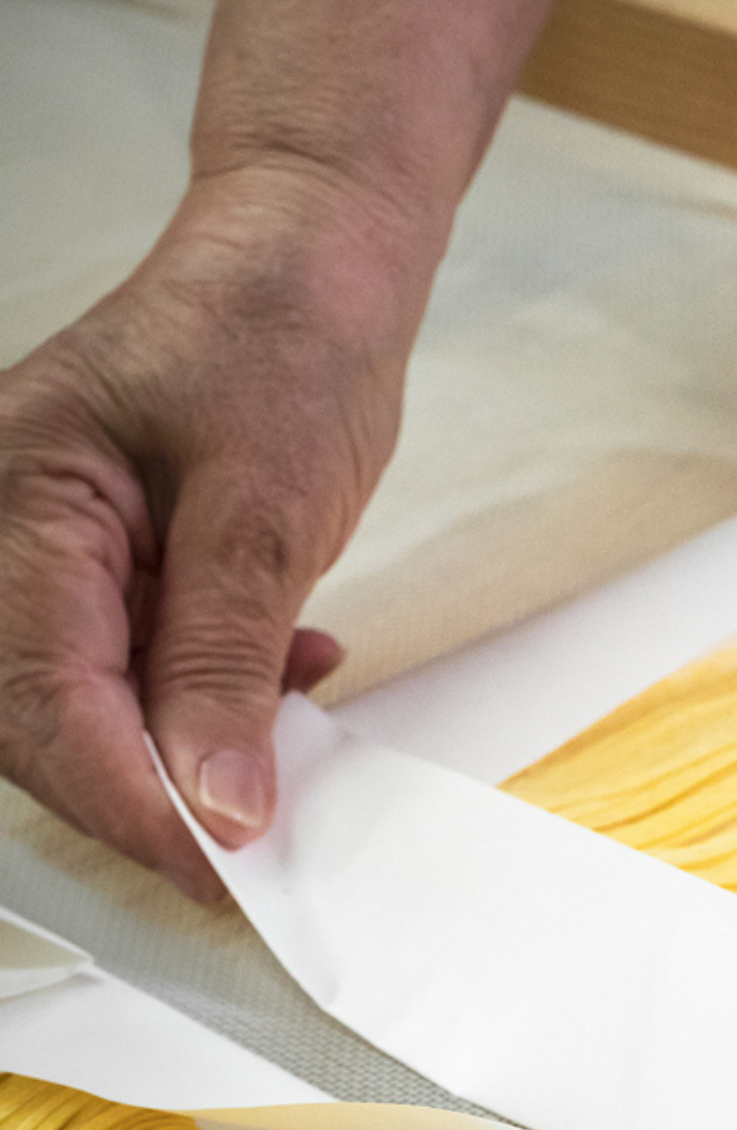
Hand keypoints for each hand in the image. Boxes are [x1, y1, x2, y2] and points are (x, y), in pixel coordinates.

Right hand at [0, 165, 415, 899]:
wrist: (314, 260)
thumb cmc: (281, 336)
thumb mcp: (265, 506)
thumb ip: (226, 659)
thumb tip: (214, 802)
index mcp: (24, 497)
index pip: (42, 698)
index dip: (127, 802)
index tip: (216, 869)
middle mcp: (15, 528)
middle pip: (42, 717)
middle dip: (146, 795)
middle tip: (251, 849)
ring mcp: (59, 547)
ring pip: (92, 703)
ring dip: (186, 750)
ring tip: (280, 759)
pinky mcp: (117, 560)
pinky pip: (140, 664)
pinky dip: (214, 698)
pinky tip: (288, 683)